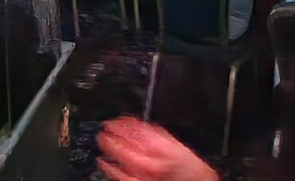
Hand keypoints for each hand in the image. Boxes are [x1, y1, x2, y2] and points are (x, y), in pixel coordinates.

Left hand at [96, 116, 219, 180]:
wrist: (191, 179)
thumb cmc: (183, 163)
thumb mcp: (171, 140)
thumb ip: (153, 132)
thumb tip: (135, 124)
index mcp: (161, 145)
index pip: (137, 131)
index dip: (122, 123)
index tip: (114, 120)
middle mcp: (152, 160)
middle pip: (127, 144)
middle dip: (113, 134)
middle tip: (105, 128)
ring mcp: (144, 174)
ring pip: (122, 159)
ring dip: (110, 148)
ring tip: (102, 140)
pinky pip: (121, 177)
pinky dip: (110, 169)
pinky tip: (103, 163)